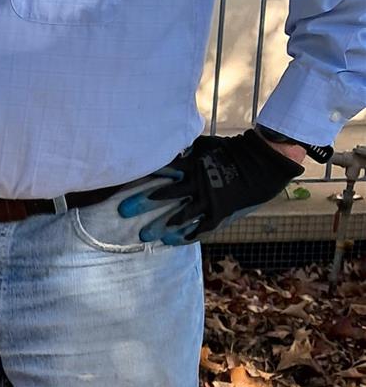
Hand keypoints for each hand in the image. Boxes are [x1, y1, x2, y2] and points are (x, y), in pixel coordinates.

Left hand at [117, 130, 300, 243]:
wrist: (264, 164)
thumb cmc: (232, 151)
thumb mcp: (206, 145)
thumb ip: (185, 149)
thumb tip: (166, 145)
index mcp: (193, 165)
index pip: (163, 171)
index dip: (143, 177)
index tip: (123, 183)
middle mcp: (197, 184)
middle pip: (165, 194)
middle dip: (142, 202)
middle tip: (123, 211)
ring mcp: (209, 200)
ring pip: (179, 216)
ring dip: (160, 226)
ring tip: (144, 234)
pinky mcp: (220, 213)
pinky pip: (200, 228)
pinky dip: (186, 235)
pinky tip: (171, 241)